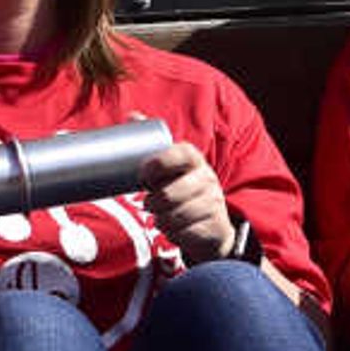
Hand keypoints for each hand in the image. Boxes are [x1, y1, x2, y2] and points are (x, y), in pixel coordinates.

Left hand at [136, 139, 252, 265]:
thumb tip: (133, 116)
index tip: (143, 175)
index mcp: (194, 159)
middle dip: (154, 203)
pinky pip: (185, 233)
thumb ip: (151, 144)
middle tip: (149, 203)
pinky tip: (175, 229)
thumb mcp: (169, 167)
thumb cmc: (181, 190)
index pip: (181, 154)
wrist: (211, 223)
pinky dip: (174, 234)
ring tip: (161, 216)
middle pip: (172, 193)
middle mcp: (207, 178)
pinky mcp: (216, 226)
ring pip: (176, 216)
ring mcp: (214, 202)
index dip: (160, 163)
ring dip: (162, 220)